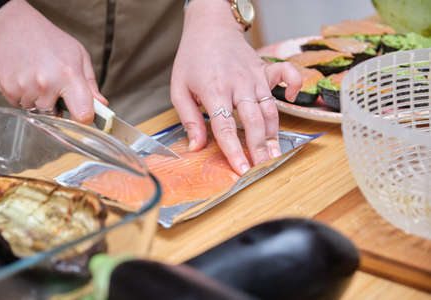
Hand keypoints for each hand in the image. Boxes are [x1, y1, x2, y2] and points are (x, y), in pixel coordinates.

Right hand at [0, 0, 106, 122]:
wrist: (12, 25)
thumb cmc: (50, 40)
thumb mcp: (79, 56)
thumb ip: (90, 85)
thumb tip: (101, 105)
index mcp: (69, 75)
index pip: (82, 114)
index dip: (85, 120)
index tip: (84, 117)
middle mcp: (46, 83)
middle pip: (57, 116)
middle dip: (59, 107)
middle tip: (56, 87)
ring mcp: (25, 87)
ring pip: (39, 112)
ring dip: (41, 102)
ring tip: (39, 79)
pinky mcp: (8, 89)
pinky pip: (22, 106)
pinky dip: (26, 97)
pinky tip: (26, 79)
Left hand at [171, 0, 301, 174]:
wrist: (209, 27)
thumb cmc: (192, 58)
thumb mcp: (179, 89)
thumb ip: (189, 119)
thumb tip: (196, 146)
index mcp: (213, 89)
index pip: (225, 127)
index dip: (234, 150)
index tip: (241, 169)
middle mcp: (237, 84)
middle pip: (253, 121)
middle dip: (259, 148)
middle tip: (263, 168)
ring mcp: (254, 76)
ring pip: (269, 108)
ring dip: (274, 133)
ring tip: (275, 154)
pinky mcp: (264, 69)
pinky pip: (286, 75)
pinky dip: (293, 85)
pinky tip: (289, 99)